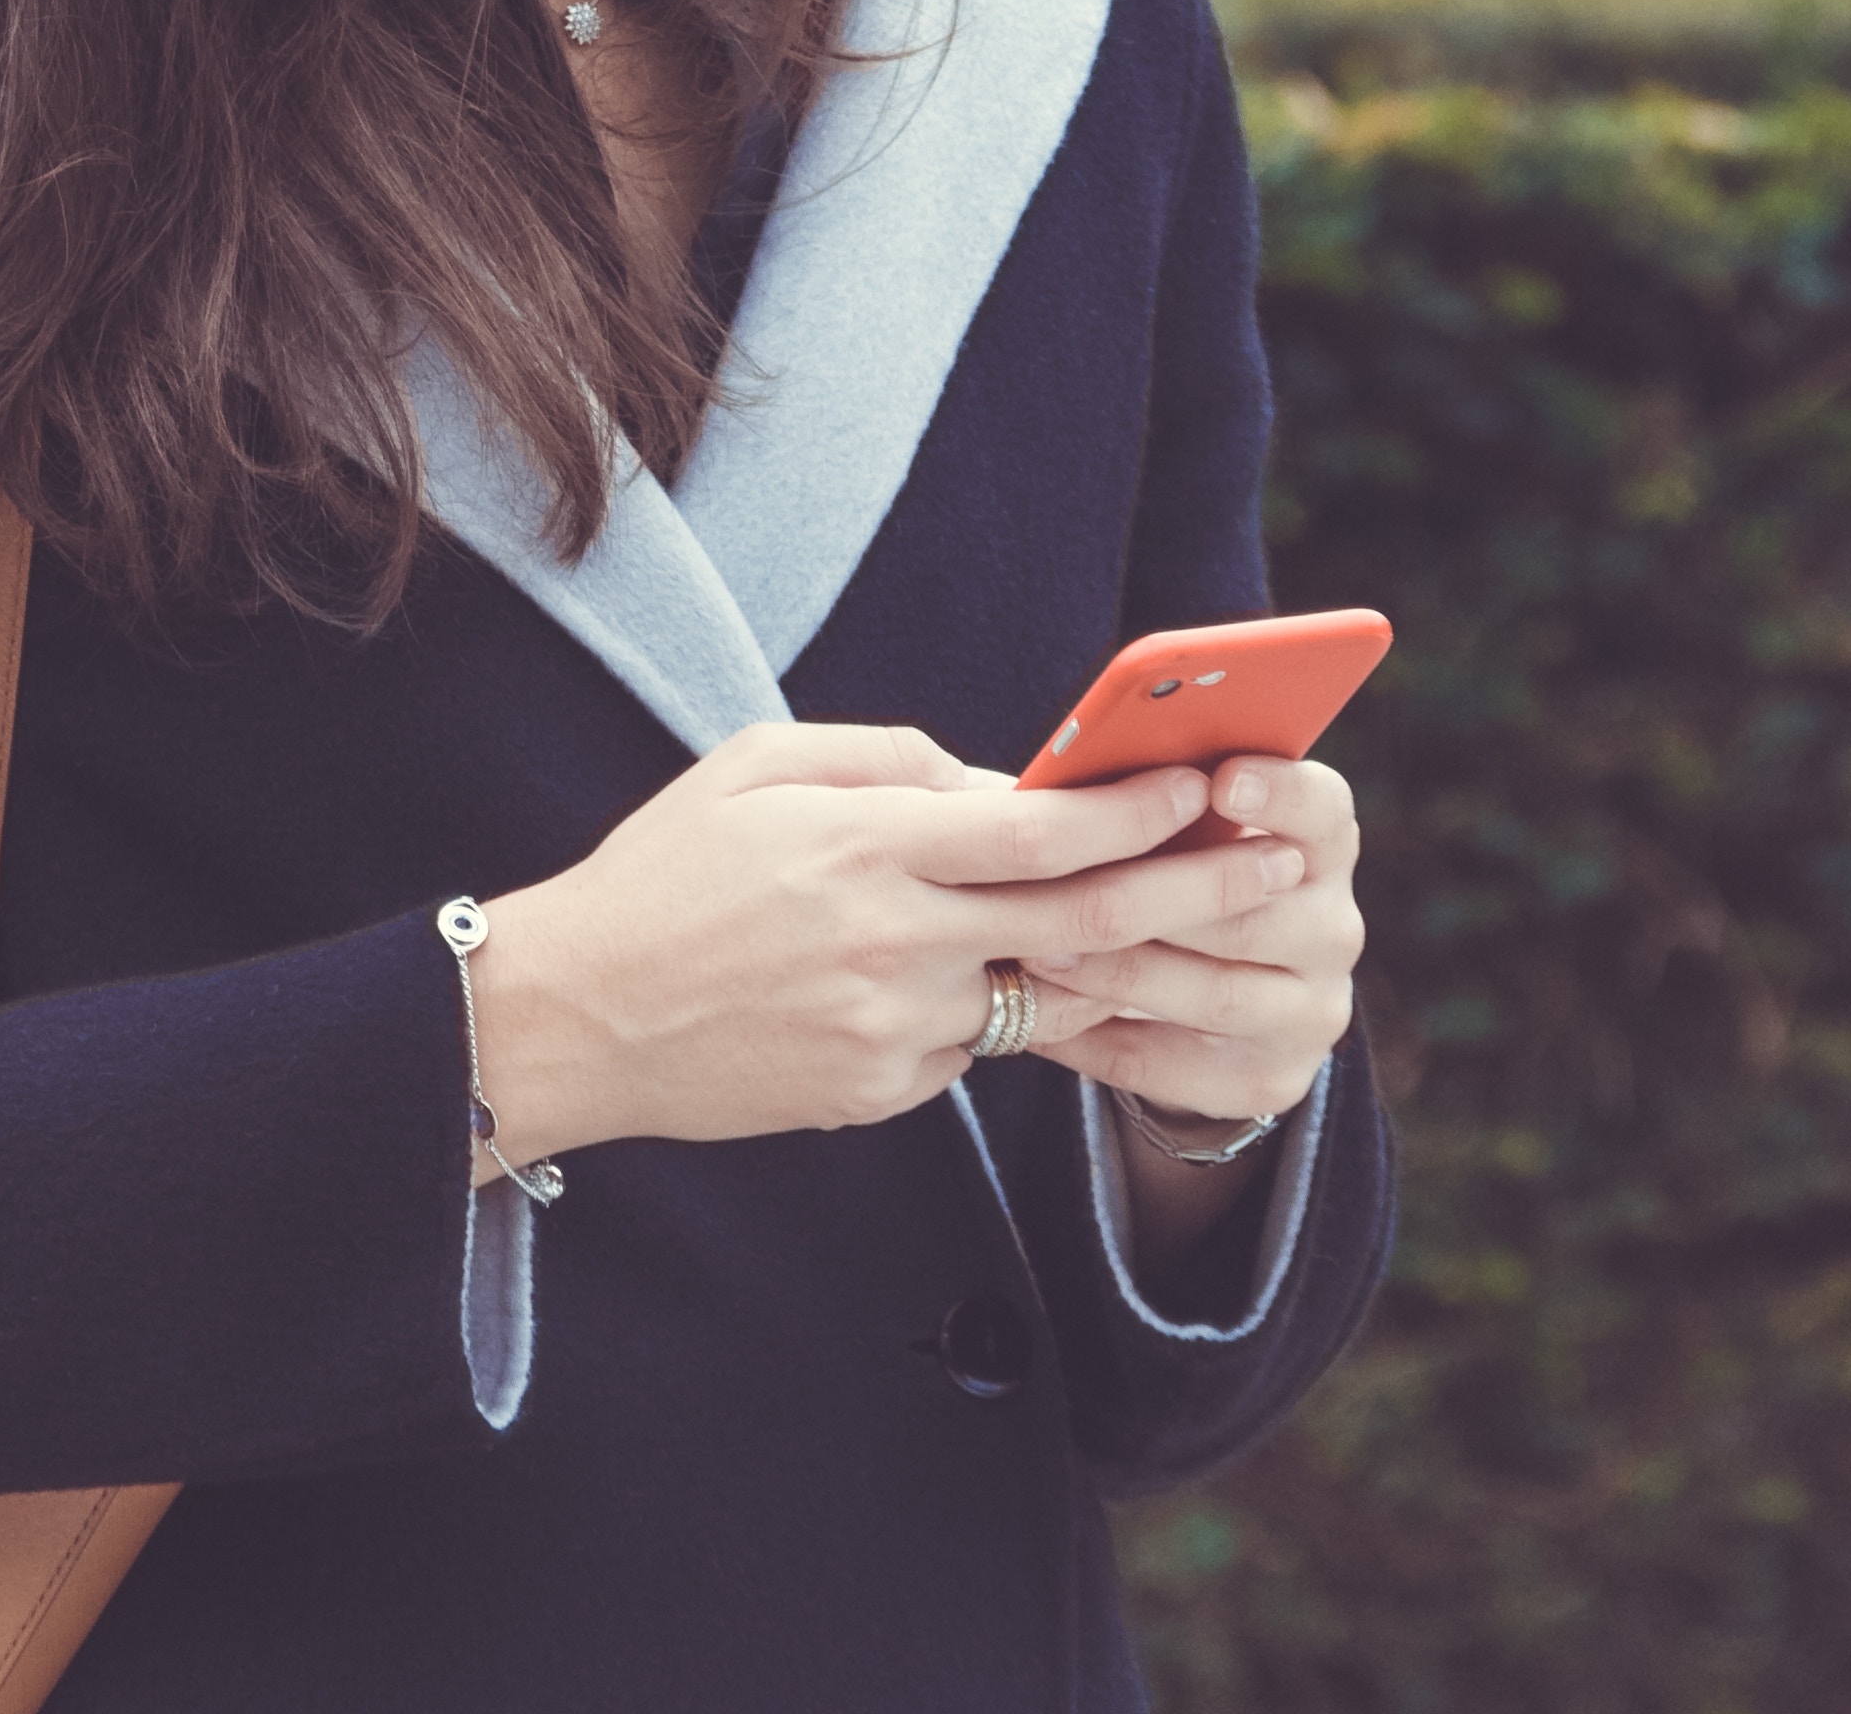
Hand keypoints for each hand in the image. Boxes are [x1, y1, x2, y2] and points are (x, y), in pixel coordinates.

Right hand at [460, 723, 1267, 1158]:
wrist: (575, 1018)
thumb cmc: (662, 873)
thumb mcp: (753, 766)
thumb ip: (882, 756)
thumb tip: (988, 778)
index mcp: (867, 847)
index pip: (1041, 828)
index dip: (1136, 810)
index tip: (1203, 788)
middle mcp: (895, 942)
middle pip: (1082, 918)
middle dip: (1194, 888)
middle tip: (1275, 869)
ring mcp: (894, 1030)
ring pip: (1039, 990)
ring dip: (1105, 960)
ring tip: (1170, 930)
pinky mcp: (881, 1094)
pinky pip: (972, 1045)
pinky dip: (986, 1006)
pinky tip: (960, 979)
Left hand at [1016, 756, 1365, 1134]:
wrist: (1215, 1004)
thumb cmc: (1173, 873)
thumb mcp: (1181, 830)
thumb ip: (1153, 798)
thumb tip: (1060, 776)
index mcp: (1322, 846)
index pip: (1322, 810)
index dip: (1277, 793)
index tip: (1220, 779)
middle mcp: (1333, 929)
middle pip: (1252, 913)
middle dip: (1152, 898)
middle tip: (1065, 883)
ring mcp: (1310, 1012)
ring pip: (1214, 994)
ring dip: (1118, 973)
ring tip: (1036, 952)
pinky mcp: (1271, 1080)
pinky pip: (1173, 1065)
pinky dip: (1097, 1039)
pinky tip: (1037, 1016)